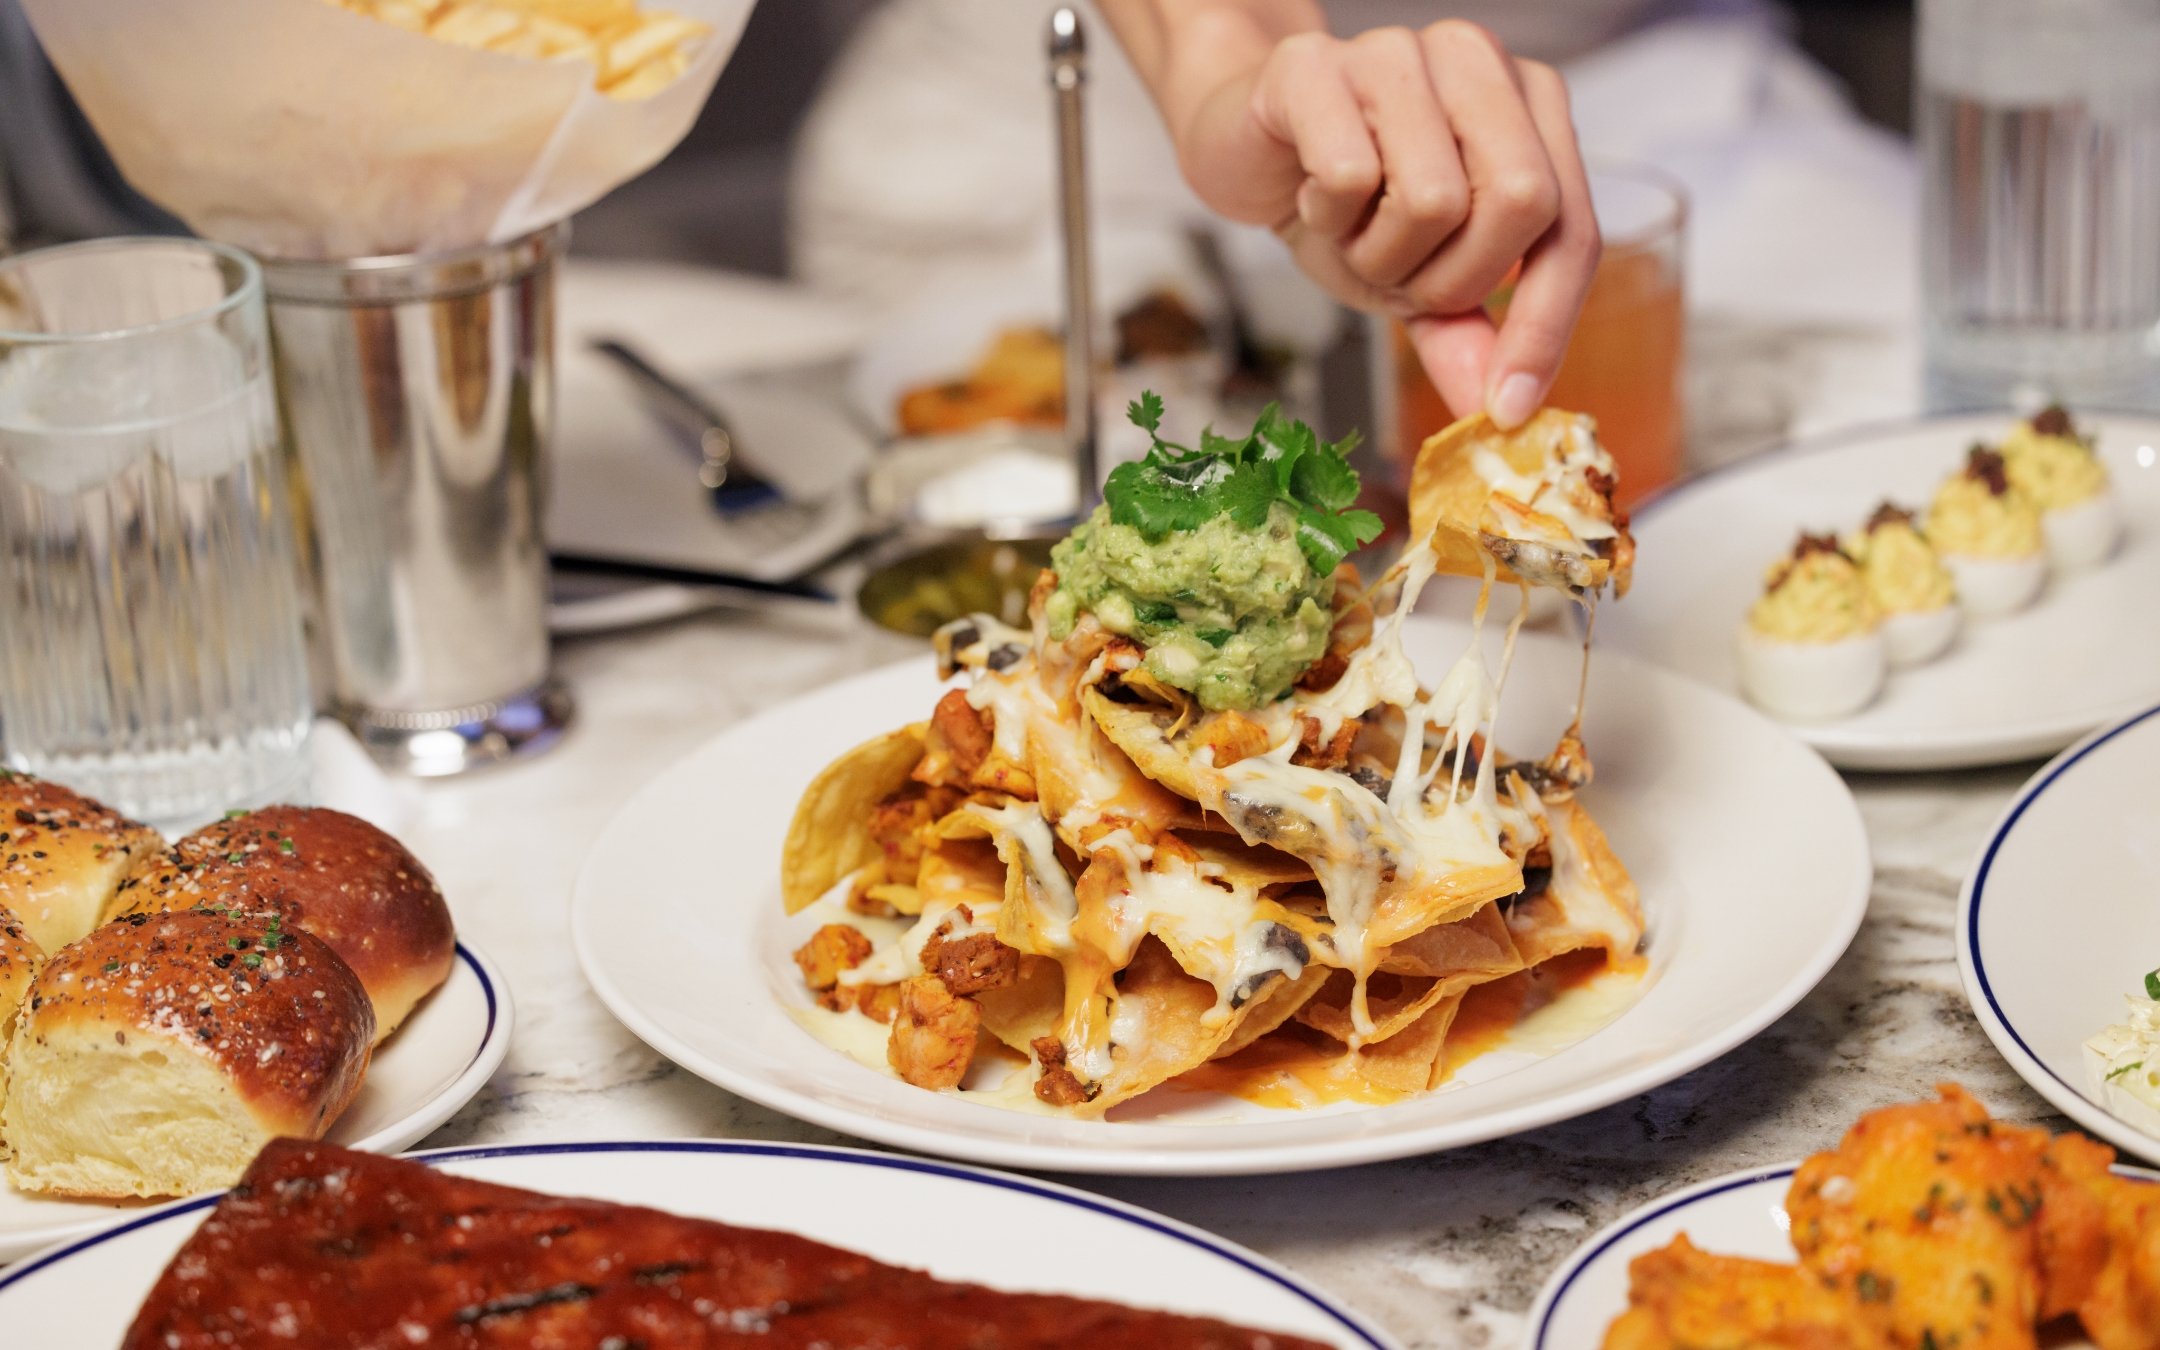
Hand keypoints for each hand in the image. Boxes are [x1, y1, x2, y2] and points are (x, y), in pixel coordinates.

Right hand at [1167, 19, 1599, 429]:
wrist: (1240, 148)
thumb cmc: (1343, 200)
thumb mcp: (1414, 276)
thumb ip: (1464, 332)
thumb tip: (1498, 412)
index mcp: (1528, 104)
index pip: (1571, 225)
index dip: (1546, 323)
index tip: (1508, 405)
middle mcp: (1478, 62)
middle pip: (1521, 202)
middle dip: (1452, 281)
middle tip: (1397, 281)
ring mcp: (1400, 52)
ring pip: (1433, 200)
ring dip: (1377, 254)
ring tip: (1347, 231)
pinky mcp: (1318, 64)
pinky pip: (1350, 176)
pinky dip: (1326, 218)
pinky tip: (1310, 195)